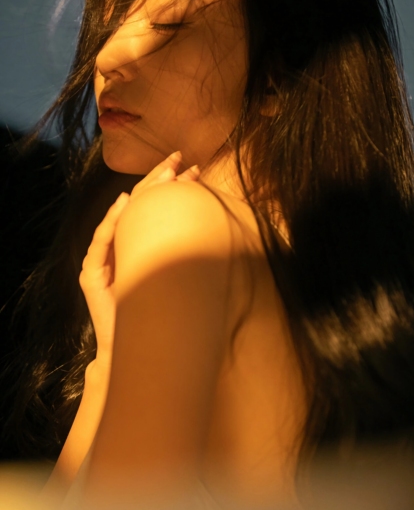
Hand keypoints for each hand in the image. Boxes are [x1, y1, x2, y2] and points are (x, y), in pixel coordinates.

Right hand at [79, 151, 199, 372]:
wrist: (140, 350)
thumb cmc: (162, 317)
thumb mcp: (182, 277)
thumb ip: (192, 255)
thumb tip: (226, 235)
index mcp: (142, 247)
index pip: (155, 210)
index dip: (172, 189)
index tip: (194, 170)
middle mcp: (122, 249)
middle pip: (139, 207)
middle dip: (159, 180)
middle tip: (179, 159)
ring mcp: (105, 261)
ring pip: (121, 218)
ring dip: (140, 194)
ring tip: (160, 174)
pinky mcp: (92, 276)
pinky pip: (101, 243)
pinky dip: (112, 222)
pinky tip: (124, 204)